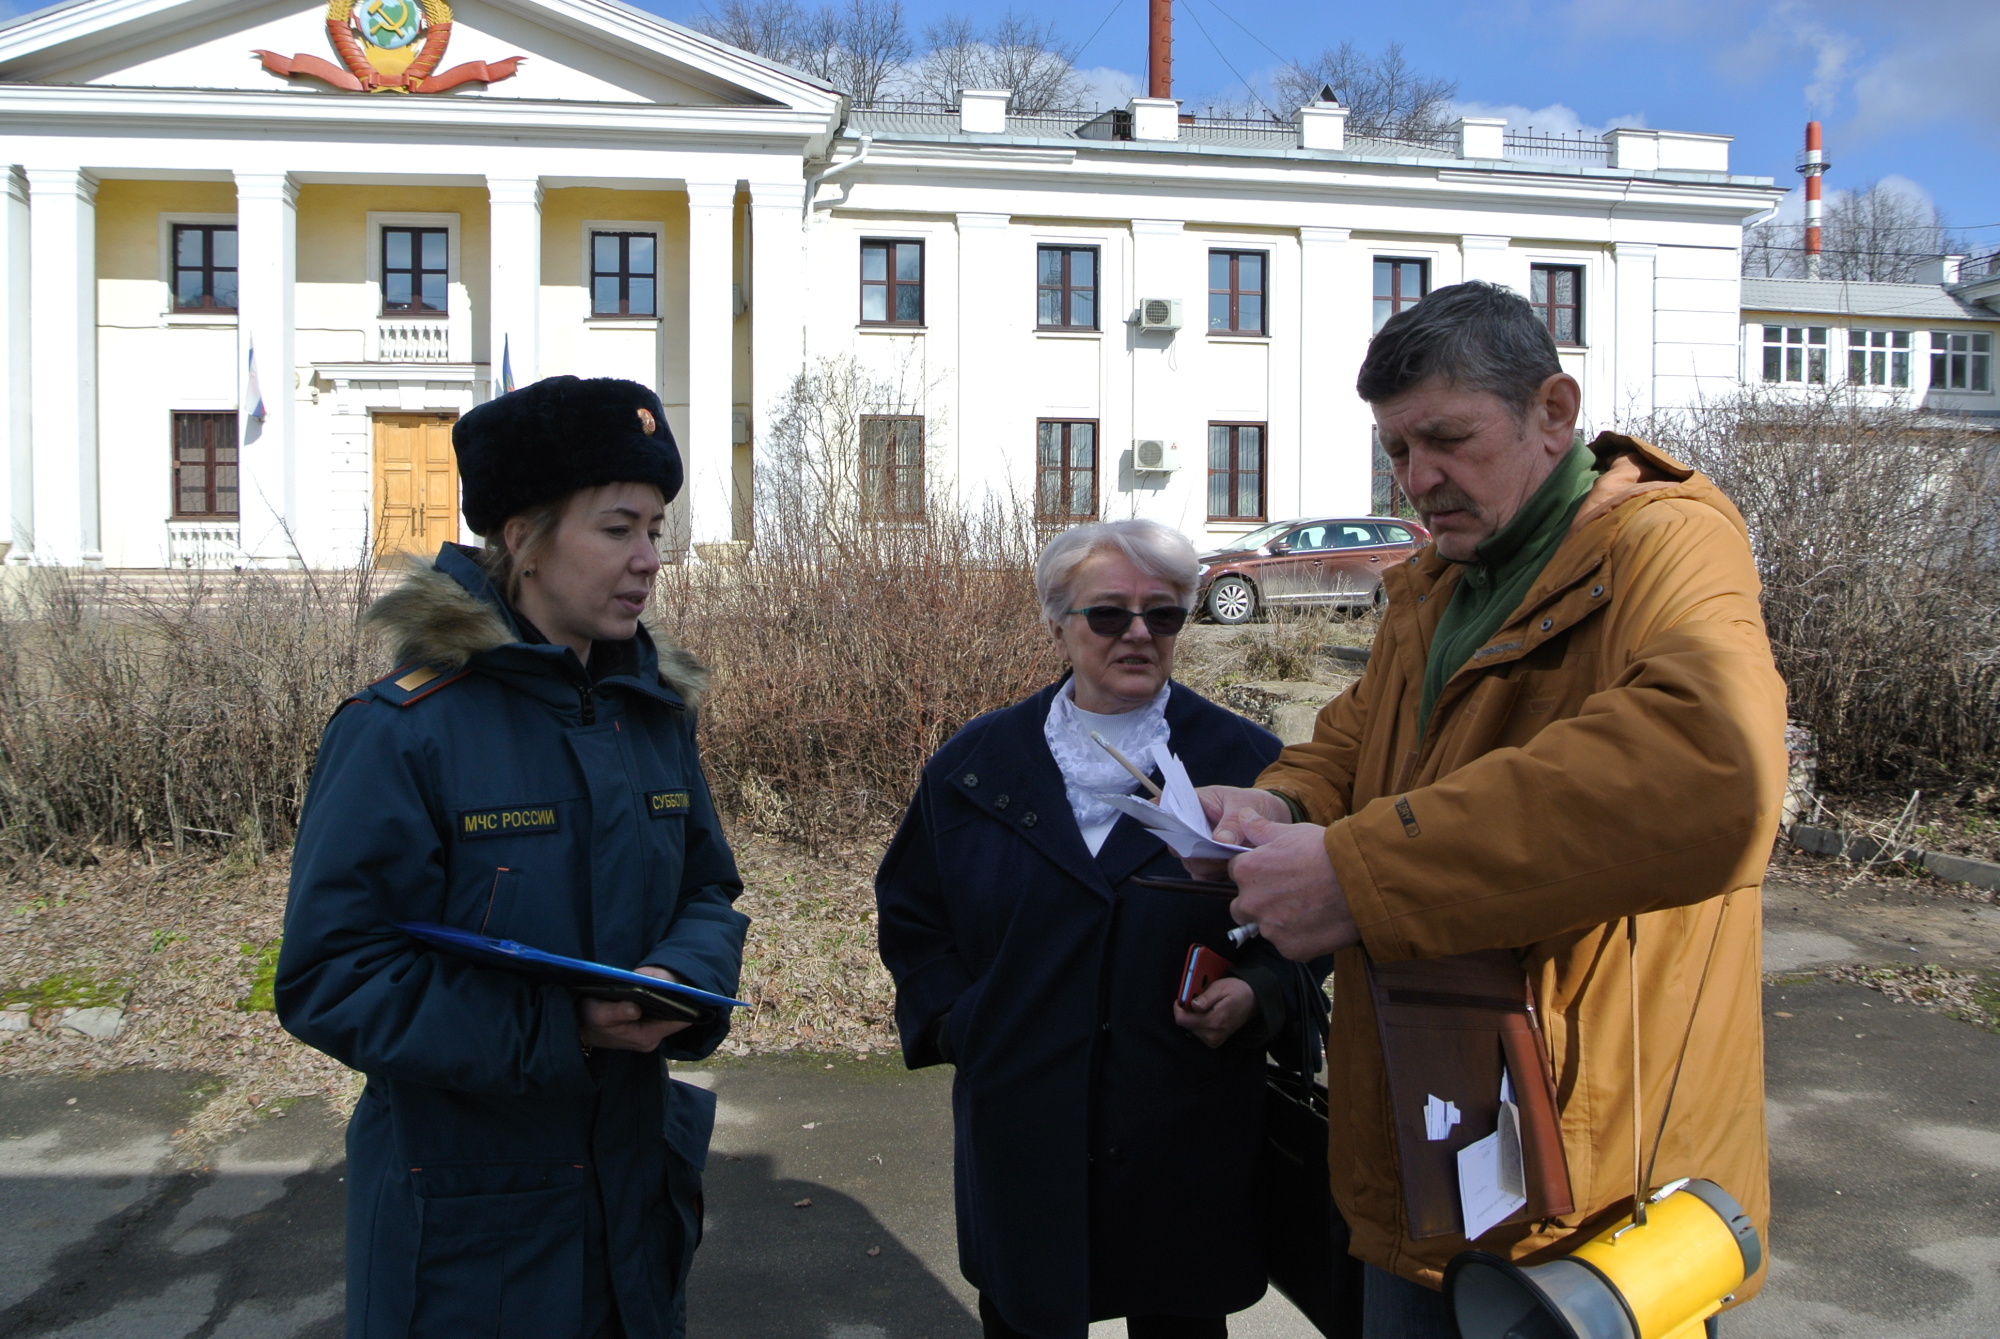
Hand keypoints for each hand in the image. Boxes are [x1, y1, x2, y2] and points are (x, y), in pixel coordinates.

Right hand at [578, 966, 693, 1052]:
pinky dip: (661, 1002)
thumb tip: (636, 1007)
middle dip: (678, 999)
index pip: (677, 1021)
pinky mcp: (644, 1028)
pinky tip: (659, 988)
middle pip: (675, 1017)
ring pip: (668, 1015)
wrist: (578, 1030)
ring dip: (669, 1000)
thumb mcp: (598, 1014)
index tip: (693, 988)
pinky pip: (660, 1014)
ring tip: (673, 980)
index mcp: (645, 1037)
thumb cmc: (587, 1021)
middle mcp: (651, 1038)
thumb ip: (617, 1012)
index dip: (687, 1005)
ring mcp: (649, 1034)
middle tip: (682, 978)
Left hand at [1173, 975, 1255, 1047]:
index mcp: (1214, 1021)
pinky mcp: (1214, 1042)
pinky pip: (1198, 1032)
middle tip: (1199, 999)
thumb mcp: (1221, 988)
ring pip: (1190, 1028)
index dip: (1178, 1007)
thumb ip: (1205, 998)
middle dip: (1188, 1010)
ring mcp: (1214, 1040)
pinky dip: (1199, 1022)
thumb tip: (1192, 1005)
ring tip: (1207, 1006)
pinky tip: (1208, 1014)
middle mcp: (1213, 1034)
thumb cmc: (1237, 991)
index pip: (1182, 1020)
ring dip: (1194, 1016)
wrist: (1254, 1001)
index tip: (1182, 998)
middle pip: (1186, 1024)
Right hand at [1182, 786, 1294, 878]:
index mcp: (1191, 805)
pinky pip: (1205, 877)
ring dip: (1209, 866)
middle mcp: (1190, 829)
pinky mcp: (1210, 865)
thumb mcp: (1243, 805)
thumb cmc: (1251, 803)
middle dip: (1197, 852)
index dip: (1173, 826)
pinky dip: (1217, 876)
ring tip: (1231, 857)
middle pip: (1179, 846)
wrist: (1269, 818)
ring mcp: (1199, 848)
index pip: (1172, 816)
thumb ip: (1232, 822)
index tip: (1189, 835)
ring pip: (1192, 864)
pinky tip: (1233, 867)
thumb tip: (1220, 841)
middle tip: (1218, 851)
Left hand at [1226, 810, 1359, 960]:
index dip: (1255, 873)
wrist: (1361, 880)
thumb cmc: (1326, 851)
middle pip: (1242, 907)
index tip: (1273, 873)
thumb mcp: (1291, 831)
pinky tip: (1318, 923)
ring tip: (1308, 908)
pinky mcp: (1290, 949)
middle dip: (1258, 902)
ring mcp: (1270, 929)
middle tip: (1288, 894)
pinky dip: (1299, 938)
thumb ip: (1260, 829)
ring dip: (1278, 921)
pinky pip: (1287, 945)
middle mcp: (1252, 903)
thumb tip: (1243, 817)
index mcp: (1247, 872)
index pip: (1236, 874)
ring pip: (1265, 928)